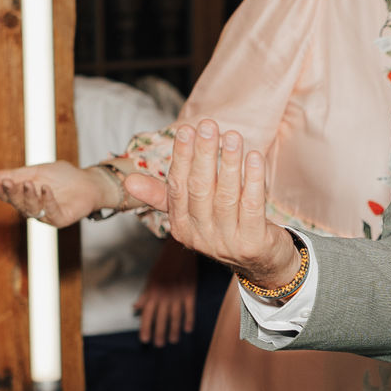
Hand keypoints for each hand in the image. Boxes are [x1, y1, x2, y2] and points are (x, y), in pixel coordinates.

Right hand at [0, 161, 119, 227]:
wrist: (89, 182)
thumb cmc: (63, 176)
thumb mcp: (36, 171)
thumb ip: (14, 174)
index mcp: (26, 197)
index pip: (9, 196)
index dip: (0, 191)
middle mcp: (34, 208)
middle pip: (18, 204)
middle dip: (12, 193)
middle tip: (8, 182)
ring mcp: (47, 215)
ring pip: (32, 210)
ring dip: (29, 196)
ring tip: (29, 183)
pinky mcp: (61, 219)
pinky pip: (51, 212)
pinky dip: (47, 200)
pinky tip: (45, 189)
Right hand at [124, 120, 298, 290]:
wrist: (262, 264)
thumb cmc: (226, 227)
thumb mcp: (193, 213)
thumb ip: (164, 195)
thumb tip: (128, 180)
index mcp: (181, 226)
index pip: (178, 187)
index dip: (182, 158)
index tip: (186, 130)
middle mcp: (201, 237)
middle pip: (200, 189)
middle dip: (203, 155)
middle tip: (208, 126)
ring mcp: (227, 243)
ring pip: (226, 196)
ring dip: (229, 163)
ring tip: (233, 137)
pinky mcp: (253, 244)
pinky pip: (252, 207)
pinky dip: (253, 180)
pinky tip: (254, 157)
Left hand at [134, 237, 196, 346]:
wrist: (180, 251)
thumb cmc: (163, 264)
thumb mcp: (150, 278)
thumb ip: (144, 295)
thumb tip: (135, 307)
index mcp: (152, 293)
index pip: (147, 315)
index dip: (145, 328)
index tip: (145, 340)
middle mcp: (164, 296)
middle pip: (161, 319)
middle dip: (159, 333)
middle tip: (159, 344)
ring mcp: (178, 295)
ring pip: (175, 317)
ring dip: (174, 330)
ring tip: (173, 340)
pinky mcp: (189, 293)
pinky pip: (189, 309)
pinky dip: (189, 320)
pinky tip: (188, 329)